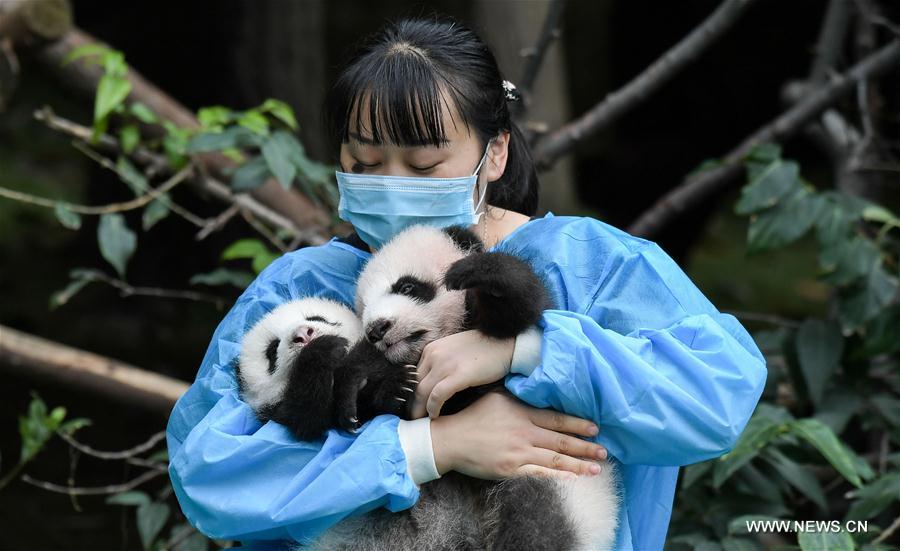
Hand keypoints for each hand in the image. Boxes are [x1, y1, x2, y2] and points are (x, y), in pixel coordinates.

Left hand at [410, 330, 513, 418]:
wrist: (506, 344)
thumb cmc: (484, 349)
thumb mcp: (456, 350)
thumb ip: (442, 362)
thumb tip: (434, 382)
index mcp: (432, 349)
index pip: (414, 375)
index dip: (412, 393)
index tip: (414, 405)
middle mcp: (434, 355)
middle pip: (415, 385)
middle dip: (412, 404)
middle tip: (413, 418)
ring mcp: (445, 364)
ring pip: (422, 392)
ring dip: (420, 409)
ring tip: (421, 421)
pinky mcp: (457, 375)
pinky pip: (437, 396)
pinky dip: (433, 408)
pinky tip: (435, 415)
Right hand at [430, 392, 607, 479]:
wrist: (450, 439)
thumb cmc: (472, 417)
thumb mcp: (497, 398)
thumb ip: (519, 397)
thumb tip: (538, 390)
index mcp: (521, 412)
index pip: (556, 419)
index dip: (577, 424)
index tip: (596, 429)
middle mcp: (524, 432)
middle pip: (560, 441)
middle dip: (585, 447)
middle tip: (604, 451)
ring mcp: (518, 452)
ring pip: (554, 460)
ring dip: (577, 465)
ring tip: (596, 469)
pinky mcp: (510, 469)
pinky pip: (539, 475)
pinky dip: (557, 478)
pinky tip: (572, 481)